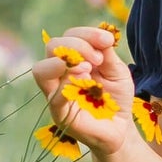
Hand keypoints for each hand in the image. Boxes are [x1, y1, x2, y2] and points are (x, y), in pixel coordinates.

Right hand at [31, 24, 136, 156]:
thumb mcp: (117, 71)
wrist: (120, 128)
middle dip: (76, 45)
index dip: (86, 34)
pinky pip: (53, 96)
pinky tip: (84, 82)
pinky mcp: (59, 113)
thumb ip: (107, 53)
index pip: (68, 36)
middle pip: (51, 46)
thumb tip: (101, 36)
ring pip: (41, 70)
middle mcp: (60, 73)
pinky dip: (66, 85)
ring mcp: (56, 93)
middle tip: (98, 58)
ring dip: (64, 62)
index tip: (107, 40)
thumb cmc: (116, 98)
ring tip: (88, 67)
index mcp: (73, 59)